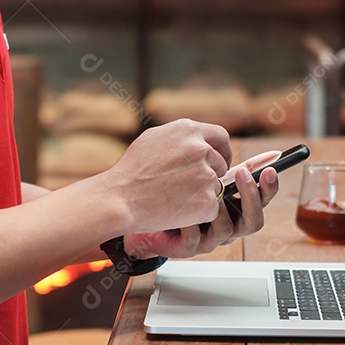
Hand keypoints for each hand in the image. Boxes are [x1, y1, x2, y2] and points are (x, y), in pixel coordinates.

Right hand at [103, 119, 231, 232]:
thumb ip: (180, 136)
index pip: (221, 136)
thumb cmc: (131, 170)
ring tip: (174, 199)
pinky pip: (212, 208)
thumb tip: (197, 138)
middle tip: (188, 187)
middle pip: (220, 164)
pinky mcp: (207, 201)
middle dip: (209, 175)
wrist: (120, 199)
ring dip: (202, 194)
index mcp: (189, 131)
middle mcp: (201, 150)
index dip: (223, 150)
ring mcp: (206, 176)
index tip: (220, 161)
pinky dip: (199, 212)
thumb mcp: (153, 139)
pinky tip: (177, 211)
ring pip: (216, 187)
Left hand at [123, 151, 281, 258]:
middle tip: (242, 174)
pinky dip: (189, 219)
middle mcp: (226, 223)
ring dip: (221, 208)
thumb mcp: (196, 165)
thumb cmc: (169, 185)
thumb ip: (219, 158)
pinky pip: (196, 236)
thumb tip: (250, 146)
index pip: (261, 198)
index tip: (271, 167)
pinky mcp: (189, 247)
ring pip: (229, 231)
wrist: (136, 206)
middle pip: (254, 221)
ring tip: (207, 189)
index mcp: (234, 204)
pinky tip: (177, 203)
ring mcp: (209, 238)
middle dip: (252, 196)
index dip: (269, 185)